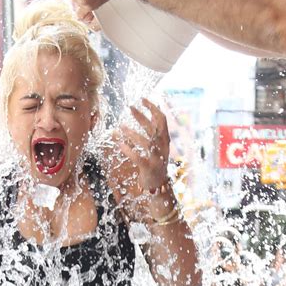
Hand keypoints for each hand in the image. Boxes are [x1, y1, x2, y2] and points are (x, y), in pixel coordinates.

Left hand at [108, 98, 173, 222]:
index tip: (142, 99)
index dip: (153, 108)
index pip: (162, 119)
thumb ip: (154, 131)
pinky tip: (120, 144)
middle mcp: (163, 147)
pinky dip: (129, 151)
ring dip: (133, 133)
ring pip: (146, 142)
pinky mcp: (148, 168)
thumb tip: (150, 112)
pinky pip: (138, 158)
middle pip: (153, 128)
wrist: (158, 185)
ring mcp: (156, 158)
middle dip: (141, 116)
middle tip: (130, 108)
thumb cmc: (154, 163)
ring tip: (121, 127)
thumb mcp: (157, 146)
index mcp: (165, 139)